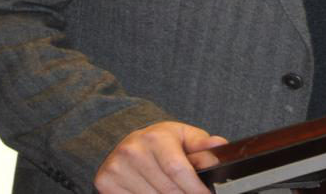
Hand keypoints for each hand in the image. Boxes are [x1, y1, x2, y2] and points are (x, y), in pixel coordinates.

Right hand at [94, 121, 227, 193]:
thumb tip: (219, 145)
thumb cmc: (161, 143)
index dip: (194, 188)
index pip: (177, 170)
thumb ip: (202, 145)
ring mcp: (117, 168)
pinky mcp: (106, 183)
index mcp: (155, 137)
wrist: (127, 144)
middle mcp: (133, 151)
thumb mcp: (183, 137)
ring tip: (174, 191)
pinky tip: (154, 192)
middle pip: (167, 190)